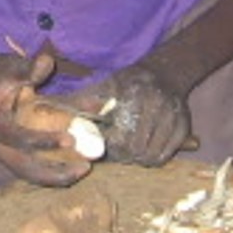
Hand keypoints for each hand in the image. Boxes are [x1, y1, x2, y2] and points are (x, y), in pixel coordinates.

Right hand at [0, 50, 93, 186]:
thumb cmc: (0, 72)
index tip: (70, 140)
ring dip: (56, 177)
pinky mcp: (11, 156)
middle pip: (23, 167)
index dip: (43, 141)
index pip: (17, 137)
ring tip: (84, 169)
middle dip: (54, 172)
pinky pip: (32, 169)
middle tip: (85, 167)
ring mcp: (1, 153)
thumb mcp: (13, 66)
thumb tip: (46, 62)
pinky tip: (76, 168)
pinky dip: (53, 171)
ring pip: (29, 174)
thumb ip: (30, 68)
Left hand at [74, 66, 190, 166]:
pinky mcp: (184, 126)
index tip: (102, 146)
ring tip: (128, 151)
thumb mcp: (102, 87)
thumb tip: (49, 111)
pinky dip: (153, 158)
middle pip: (134, 148)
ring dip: (137, 159)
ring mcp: (172, 115)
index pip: (118, 133)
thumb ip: (79, 102)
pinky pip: (165, 156)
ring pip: (150, 155)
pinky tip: (144, 150)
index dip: (107, 145)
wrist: (163, 74)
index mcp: (133, 92)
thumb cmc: (126, 84)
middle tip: (115, 153)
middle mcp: (156, 102)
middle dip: (122, 155)